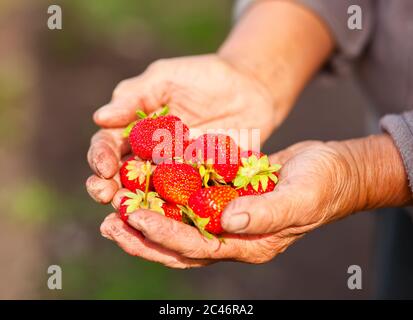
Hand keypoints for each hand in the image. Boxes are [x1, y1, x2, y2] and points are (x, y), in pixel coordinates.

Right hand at [86, 54, 280, 203]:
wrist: (248, 87)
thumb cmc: (202, 76)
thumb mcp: (165, 78)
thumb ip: (134, 96)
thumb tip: (99, 117)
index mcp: (135, 131)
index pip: (108, 147)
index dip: (101, 158)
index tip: (104, 168)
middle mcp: (151, 156)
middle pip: (123, 178)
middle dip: (111, 190)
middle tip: (108, 198)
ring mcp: (176, 173)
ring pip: (152, 195)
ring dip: (139, 207)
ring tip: (132, 214)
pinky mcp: (202, 183)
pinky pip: (189, 199)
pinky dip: (179, 211)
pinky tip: (173, 220)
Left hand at [99, 135, 410, 267]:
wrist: (331, 170)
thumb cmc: (322, 184)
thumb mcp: (301, 197)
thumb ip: (268, 214)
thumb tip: (228, 222)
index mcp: (250, 244)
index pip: (199, 247)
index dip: (166, 235)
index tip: (135, 218)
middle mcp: (233, 237)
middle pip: (179, 246)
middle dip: (143, 237)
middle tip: (110, 224)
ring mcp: (227, 219)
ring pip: (178, 227)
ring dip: (146, 222)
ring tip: (115, 213)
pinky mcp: (224, 199)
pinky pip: (189, 203)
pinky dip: (165, 198)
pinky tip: (143, 188)